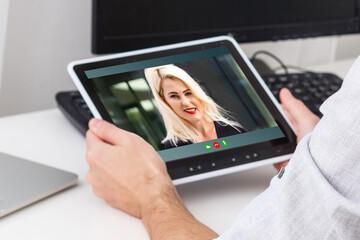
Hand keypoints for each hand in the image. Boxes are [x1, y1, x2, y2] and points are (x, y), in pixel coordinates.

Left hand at [86, 119, 217, 238]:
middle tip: (130, 154)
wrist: (154, 198)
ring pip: (103, 167)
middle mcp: (92, 171)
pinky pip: (108, 181)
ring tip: (132, 168)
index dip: (106, 132)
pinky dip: (116, 179)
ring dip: (113, 165)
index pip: (91, 133)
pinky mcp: (106, 196)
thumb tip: (95, 123)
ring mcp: (98, 186)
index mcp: (96, 154)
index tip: (119, 138)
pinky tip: (131, 179)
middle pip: (97, 151)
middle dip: (111, 149)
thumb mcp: (130, 140)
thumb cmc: (146, 171)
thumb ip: (108, 130)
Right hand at [274, 88, 319, 170]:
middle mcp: (296, 137)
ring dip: (274, 145)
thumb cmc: (321, 149)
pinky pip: (271, 157)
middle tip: (281, 132)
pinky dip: (274, 158)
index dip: (276, 110)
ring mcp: (289, 150)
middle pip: (276, 128)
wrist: (318, 171)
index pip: (285, 113)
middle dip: (273, 129)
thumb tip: (284, 93)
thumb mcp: (308, 122)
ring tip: (285, 148)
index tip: (270, 108)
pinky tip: (282, 158)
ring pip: (272, 143)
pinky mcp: (283, 163)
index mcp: (303, 125)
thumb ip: (295, 107)